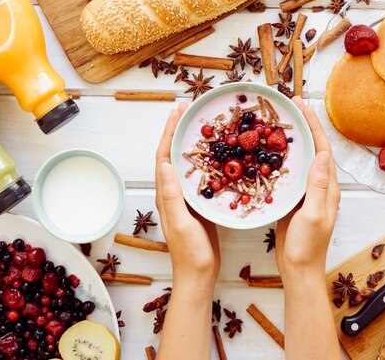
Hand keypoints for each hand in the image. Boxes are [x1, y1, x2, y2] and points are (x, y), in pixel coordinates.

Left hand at [155, 103, 220, 288]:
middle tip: (190, 109)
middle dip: (179, 130)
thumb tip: (166, 163)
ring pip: (188, 163)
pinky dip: (207, 160)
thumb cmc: (190, 253)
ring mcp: (186, 198)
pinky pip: (201, 175)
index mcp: (166, 194)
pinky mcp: (199, 204)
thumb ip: (172, 196)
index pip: (164, 156)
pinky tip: (219, 155)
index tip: (178, 111)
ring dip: (192, 142)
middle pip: (173, 154)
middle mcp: (173, 192)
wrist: (199, 274)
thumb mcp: (181, 223)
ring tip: (203, 124)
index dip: (169, 132)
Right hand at [275, 97, 339, 279]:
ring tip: (278, 122)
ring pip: (299, 159)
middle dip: (303, 126)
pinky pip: (287, 174)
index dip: (314, 126)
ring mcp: (305, 193)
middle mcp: (319, 187)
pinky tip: (266, 152)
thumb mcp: (313, 215)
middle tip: (289, 107)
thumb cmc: (307, 247)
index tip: (303, 106)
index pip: (322, 149)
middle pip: (312, 149)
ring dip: (291, 140)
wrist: (298, 270)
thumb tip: (323, 155)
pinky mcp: (292, 200)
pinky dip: (279, 159)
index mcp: (327, 188)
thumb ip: (318, 187)